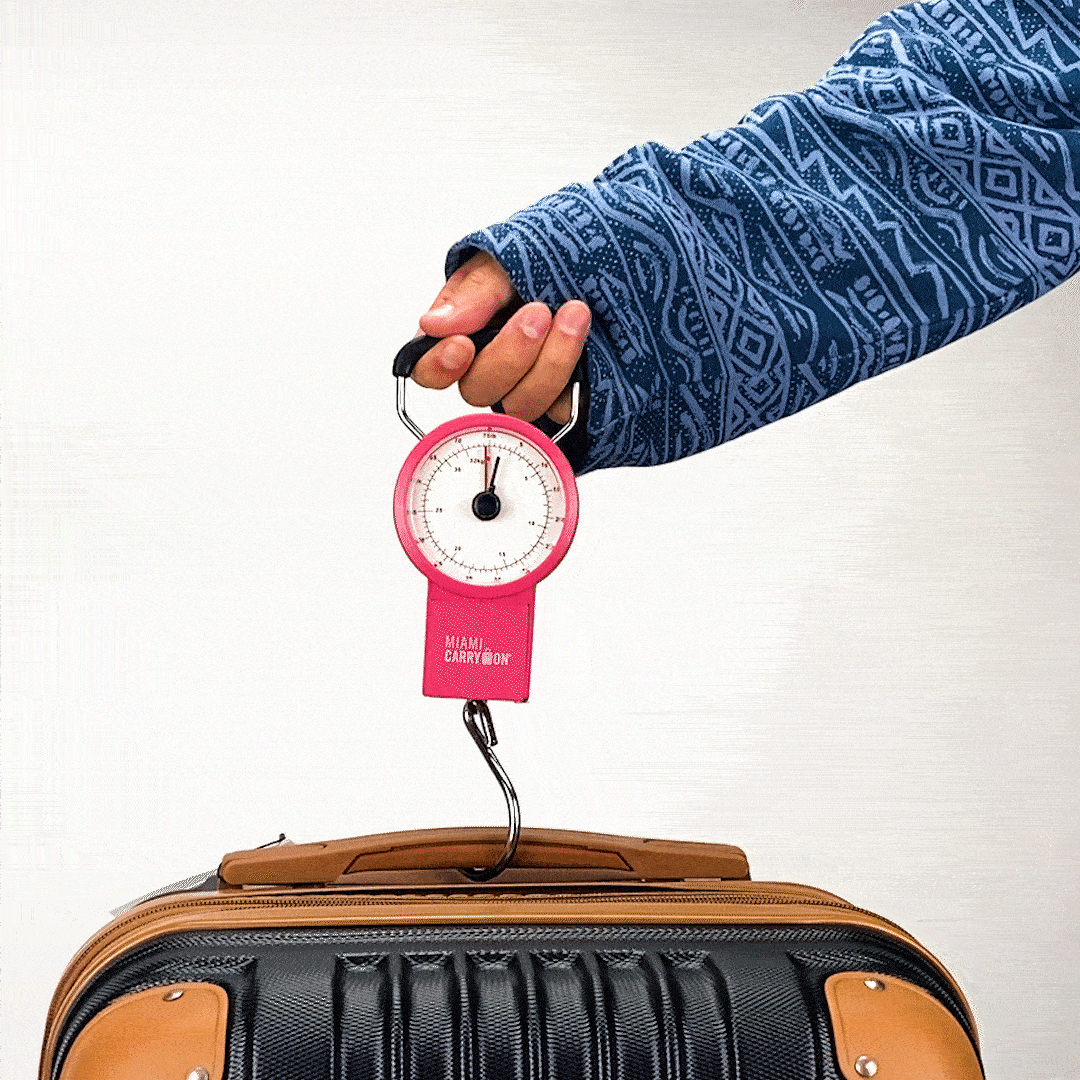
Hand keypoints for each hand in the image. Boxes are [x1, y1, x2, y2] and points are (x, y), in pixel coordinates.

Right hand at [413, 252, 589, 424]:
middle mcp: (491, 364)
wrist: (604, 254)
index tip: (461, 346)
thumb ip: (472, 293)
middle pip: (479, 391)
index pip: (429, 369)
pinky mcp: (563, 395)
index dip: (439, 367)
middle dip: (510, 355)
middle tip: (537, 312)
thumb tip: (432, 325)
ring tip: (574, 314)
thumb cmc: (548, 253)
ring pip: (522, 404)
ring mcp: (527, 383)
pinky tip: (587, 341)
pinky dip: (573, 375)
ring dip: (549, 363)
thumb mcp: (504, 258)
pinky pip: (561, 408)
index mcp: (462, 331)